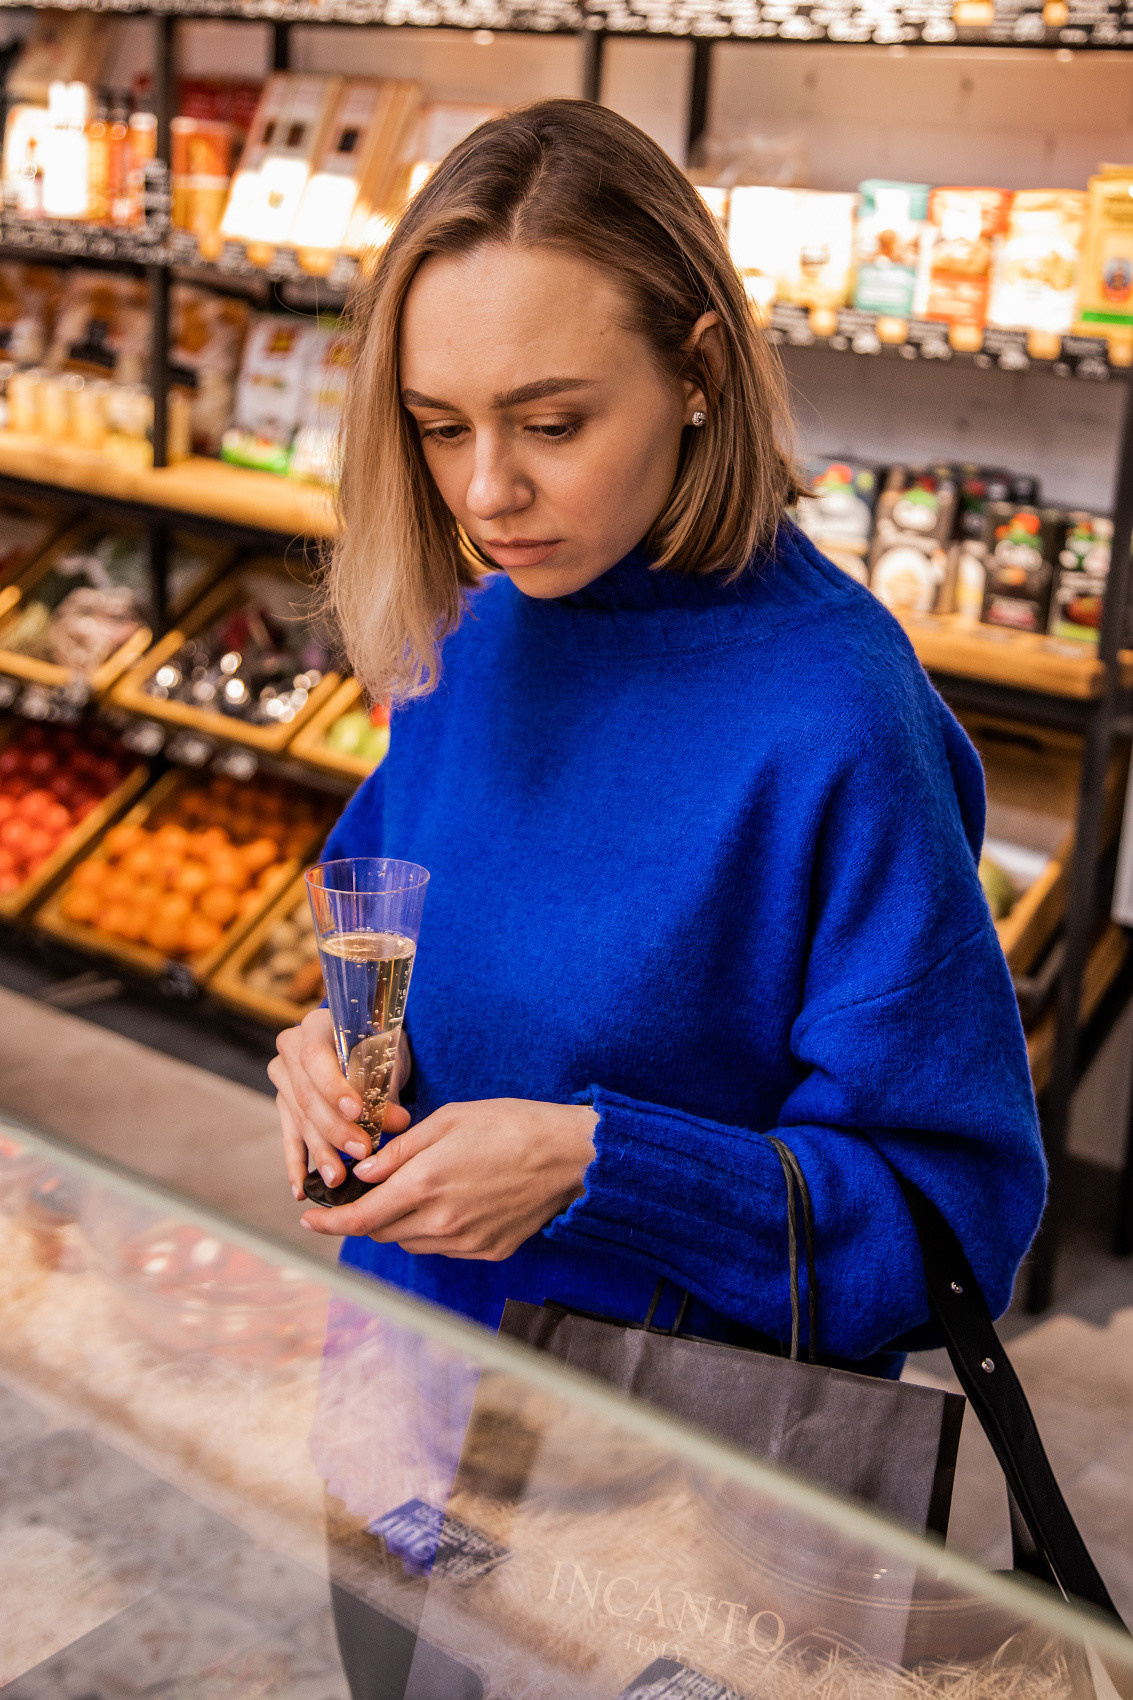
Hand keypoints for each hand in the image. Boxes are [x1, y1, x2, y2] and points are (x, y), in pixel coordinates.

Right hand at [269, 1008, 411, 1199]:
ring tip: (338, 1178)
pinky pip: (288, 1136)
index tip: (357, 1112)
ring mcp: (283, 1078)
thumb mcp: (386, 1055)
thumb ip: (386, 1087)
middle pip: (307, 1096)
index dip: (333, 1087)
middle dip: (335, 1129)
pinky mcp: (284, 1104)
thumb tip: (397, 1123)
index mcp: (315, 1026)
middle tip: (362, 1152)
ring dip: (321, 1152)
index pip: (315, 1058)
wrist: (365, 1039)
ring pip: (300, 1120)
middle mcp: (291, 1050)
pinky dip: (295, 1164)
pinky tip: (300, 1189)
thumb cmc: (379, 1043)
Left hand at [298, 1097, 598, 1258]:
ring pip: (410, 1242)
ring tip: (418, 1189)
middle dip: (366, 1215)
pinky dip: (432, 1229)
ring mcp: (465, 1241)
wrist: (569, 1155)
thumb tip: (363, 1174)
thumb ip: (399, 1151)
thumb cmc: (510, 1125)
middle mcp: (441, 1222)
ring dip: (399, 1223)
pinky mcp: (487, 1250)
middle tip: (368, 1192)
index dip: (329, 1223)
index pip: (360, 1218)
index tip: (310, 1219)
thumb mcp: (448, 1120)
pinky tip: (451, 1201)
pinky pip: (443, 1247)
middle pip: (381, 1233)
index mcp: (425, 1185)